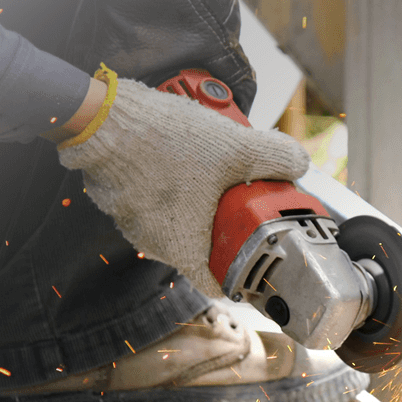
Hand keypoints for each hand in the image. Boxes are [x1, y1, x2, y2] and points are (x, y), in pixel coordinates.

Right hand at [54, 65, 309, 296]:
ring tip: (215, 169)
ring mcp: (132, 221)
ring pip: (178, 219)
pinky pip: (154, 200)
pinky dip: (172, 184)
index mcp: (182, 248)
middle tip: (244, 200)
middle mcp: (153, 243)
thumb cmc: (162, 143)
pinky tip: (183, 156)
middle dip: (226, 225)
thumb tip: (299, 164)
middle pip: (202, 246)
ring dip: (198, 200)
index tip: (258, 257)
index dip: (243, 274)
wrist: (101, 117)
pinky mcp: (119, 196)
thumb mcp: (235, 147)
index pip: (218, 284)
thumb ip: (274, 157)